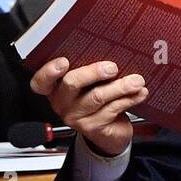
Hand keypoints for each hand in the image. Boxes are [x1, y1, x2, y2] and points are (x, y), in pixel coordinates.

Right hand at [29, 57, 147, 156]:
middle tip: (113, 67)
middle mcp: (62, 103)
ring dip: (120, 86)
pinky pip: (111, 109)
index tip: (64, 61)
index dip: (49, 71)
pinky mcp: (92, 127)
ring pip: (97, 97)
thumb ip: (92, 69)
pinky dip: (129, 99)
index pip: (41, 81)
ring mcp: (76, 117)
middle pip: (71, 83)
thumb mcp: (92, 83)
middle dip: (94, 72)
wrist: (111, 132)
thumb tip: (113, 48)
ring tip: (136, 80)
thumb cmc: (99, 99)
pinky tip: (139, 93)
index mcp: (56, 88)